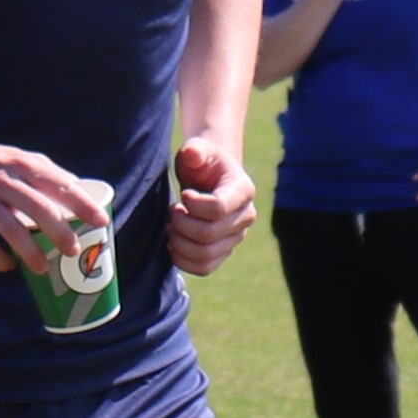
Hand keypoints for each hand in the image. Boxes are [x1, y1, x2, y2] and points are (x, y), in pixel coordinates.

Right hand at [0, 127, 118, 273]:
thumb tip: (79, 189)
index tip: (101, 222)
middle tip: (74, 251)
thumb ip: (43, 171)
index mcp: (20, 164)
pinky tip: (8, 266)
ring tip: (43, 268)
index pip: (59, 184)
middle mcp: (2, 180)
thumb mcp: (12, 156)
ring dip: (31, 253)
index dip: (83, 205)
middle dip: (61, 233)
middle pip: (39, 209)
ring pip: (12, 230)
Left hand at [167, 134, 256, 273]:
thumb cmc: (201, 163)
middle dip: (181, 224)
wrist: (207, 180)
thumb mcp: (197, 150)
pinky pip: (204, 268)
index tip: (184, 194)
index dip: (193, 205)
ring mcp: (236, 238)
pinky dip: (182, 260)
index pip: (218, 208)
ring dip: (179, 243)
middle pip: (209, 234)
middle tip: (173, 210)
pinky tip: (173, 243)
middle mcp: (245, 217)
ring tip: (172, 226)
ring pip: (205, 254)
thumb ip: (195, 149)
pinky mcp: (223, 252)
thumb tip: (192, 155)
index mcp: (243, 190)